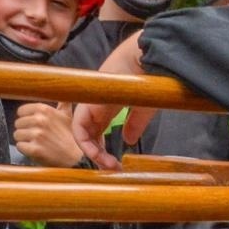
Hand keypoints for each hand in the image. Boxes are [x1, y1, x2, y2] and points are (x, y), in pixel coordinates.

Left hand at [14, 102, 82, 167]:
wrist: (75, 156)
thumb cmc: (69, 136)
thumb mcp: (67, 115)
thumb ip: (62, 102)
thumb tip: (64, 88)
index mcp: (45, 109)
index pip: (21, 111)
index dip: (25, 118)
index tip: (33, 124)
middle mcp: (40, 120)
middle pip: (18, 123)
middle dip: (25, 130)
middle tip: (37, 135)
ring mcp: (37, 135)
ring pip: (17, 135)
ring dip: (24, 140)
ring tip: (36, 142)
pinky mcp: (34, 149)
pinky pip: (19, 146)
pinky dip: (25, 149)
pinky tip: (35, 149)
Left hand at [72, 33, 153, 169]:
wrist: (147, 58)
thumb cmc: (149, 79)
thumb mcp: (143, 109)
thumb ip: (135, 125)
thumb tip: (128, 142)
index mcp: (109, 105)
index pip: (98, 130)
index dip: (102, 149)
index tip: (115, 163)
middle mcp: (97, 105)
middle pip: (89, 134)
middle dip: (97, 155)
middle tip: (111, 169)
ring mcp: (91, 103)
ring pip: (82, 133)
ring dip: (92, 153)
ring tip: (109, 166)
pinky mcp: (88, 102)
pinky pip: (79, 128)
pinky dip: (85, 144)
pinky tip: (100, 155)